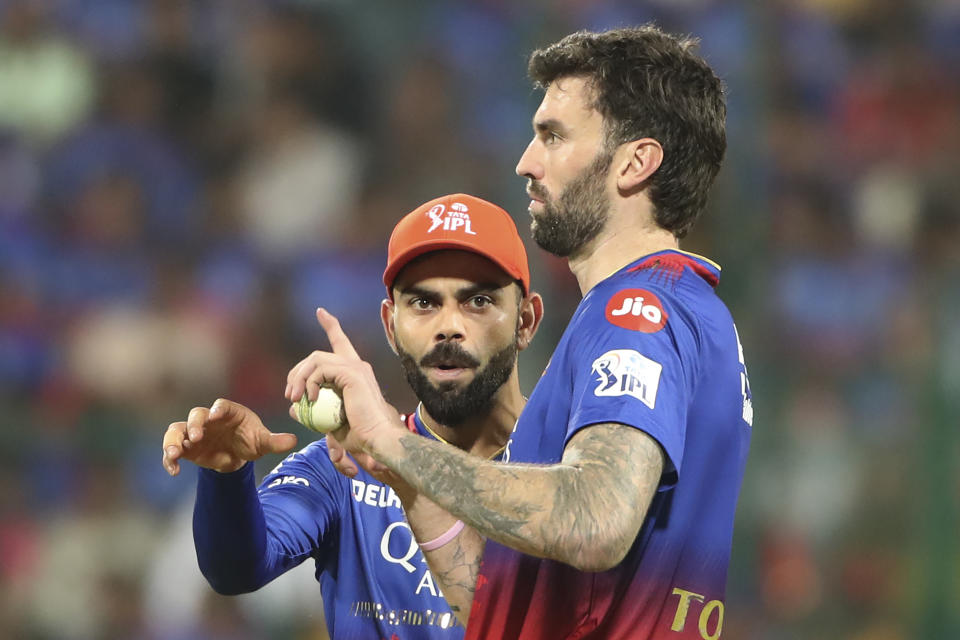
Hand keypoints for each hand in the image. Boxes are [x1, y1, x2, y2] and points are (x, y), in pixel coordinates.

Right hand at [162, 398, 297, 474]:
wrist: (238, 454)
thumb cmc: (250, 440)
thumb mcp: (263, 442)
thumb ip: (275, 441)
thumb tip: (294, 440)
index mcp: (228, 412)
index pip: (221, 406)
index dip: (216, 409)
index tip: (214, 416)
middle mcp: (209, 419)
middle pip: (196, 414)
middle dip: (194, 424)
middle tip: (196, 436)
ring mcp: (195, 432)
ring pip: (177, 430)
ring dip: (172, 441)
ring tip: (174, 454)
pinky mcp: (187, 447)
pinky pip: (172, 449)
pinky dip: (169, 458)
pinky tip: (173, 470)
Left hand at [284, 308, 403, 473]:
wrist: (377, 439)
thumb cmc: (360, 435)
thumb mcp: (329, 422)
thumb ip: (312, 411)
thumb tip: (294, 406)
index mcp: (355, 373)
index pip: (341, 342)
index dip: (331, 325)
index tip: (321, 312)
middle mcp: (357, 365)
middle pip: (317, 355)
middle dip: (297, 372)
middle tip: (289, 394)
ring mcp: (355, 367)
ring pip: (315, 359)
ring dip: (298, 378)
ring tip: (294, 398)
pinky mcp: (352, 372)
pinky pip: (320, 369)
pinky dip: (309, 383)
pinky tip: (309, 398)